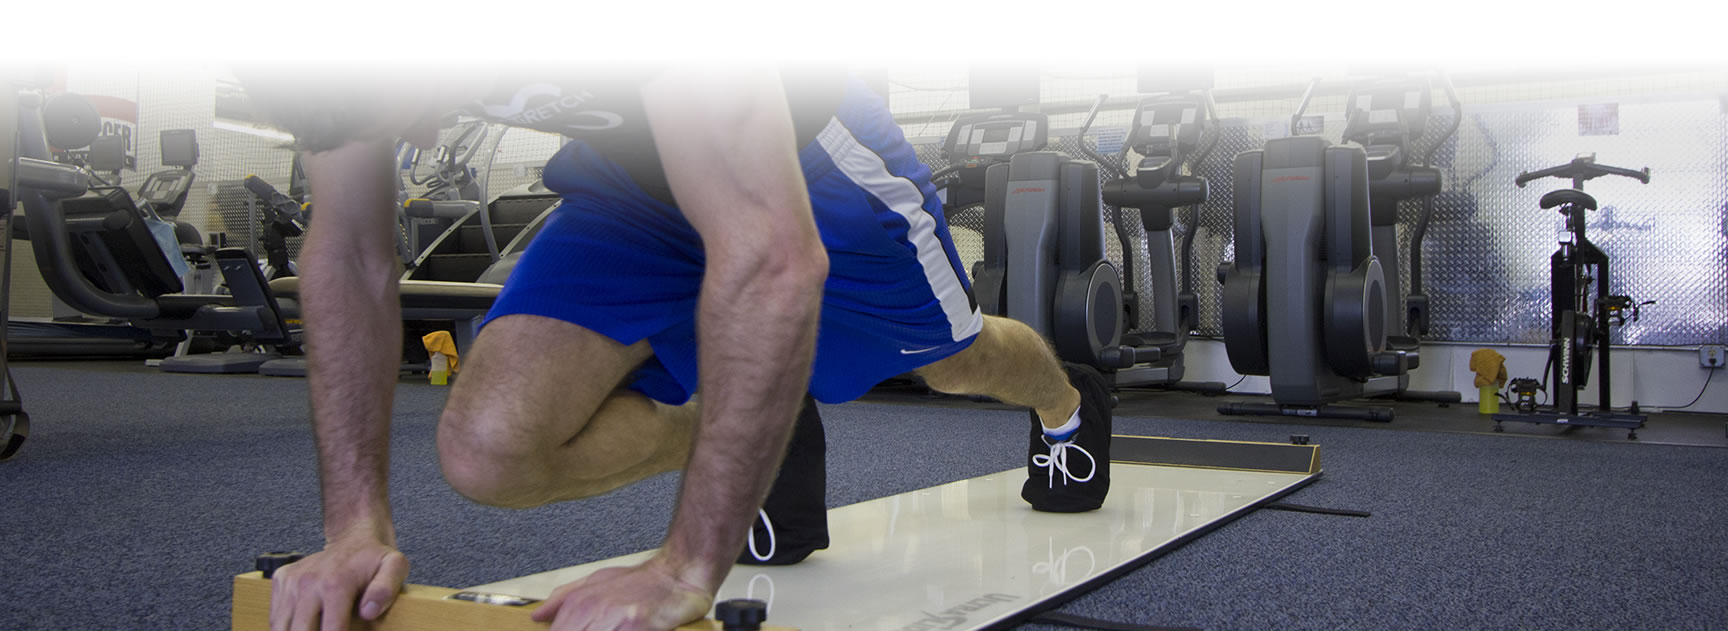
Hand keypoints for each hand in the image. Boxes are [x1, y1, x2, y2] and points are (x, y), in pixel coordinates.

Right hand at [270, 534, 409, 630]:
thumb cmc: (374, 558)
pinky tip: (304, 624)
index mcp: (335, 584)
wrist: (354, 537)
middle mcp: (308, 583)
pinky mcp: (281, 580)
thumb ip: (386, 590)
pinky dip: (286, 627)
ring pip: (281, 628)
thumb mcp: (394, 567)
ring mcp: (291, 581)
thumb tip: (368, 612)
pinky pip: (276, 617)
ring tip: (318, 627)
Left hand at [532, 554, 713, 630]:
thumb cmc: (639, 581)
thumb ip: (564, 598)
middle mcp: (593, 610)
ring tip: (612, 628)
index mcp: (579, 602)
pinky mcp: (635, 626)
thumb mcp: (597, 580)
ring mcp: (614, 620)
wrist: (678, 575)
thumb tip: (538, 615)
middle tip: (600, 627)